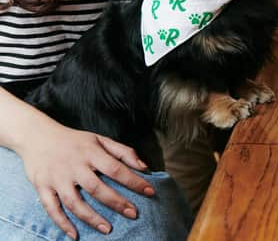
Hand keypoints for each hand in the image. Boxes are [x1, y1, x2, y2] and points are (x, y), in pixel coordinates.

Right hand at [18, 123, 154, 239]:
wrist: (37, 136)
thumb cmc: (74, 140)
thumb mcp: (100, 139)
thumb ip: (123, 151)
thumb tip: (144, 166)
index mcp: (91, 152)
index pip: (115, 168)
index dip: (133, 181)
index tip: (150, 191)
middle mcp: (74, 166)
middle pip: (96, 188)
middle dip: (116, 202)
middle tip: (133, 214)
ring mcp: (57, 178)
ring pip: (74, 202)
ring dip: (91, 217)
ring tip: (108, 229)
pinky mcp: (42, 187)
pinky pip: (51, 208)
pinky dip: (62, 223)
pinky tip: (75, 235)